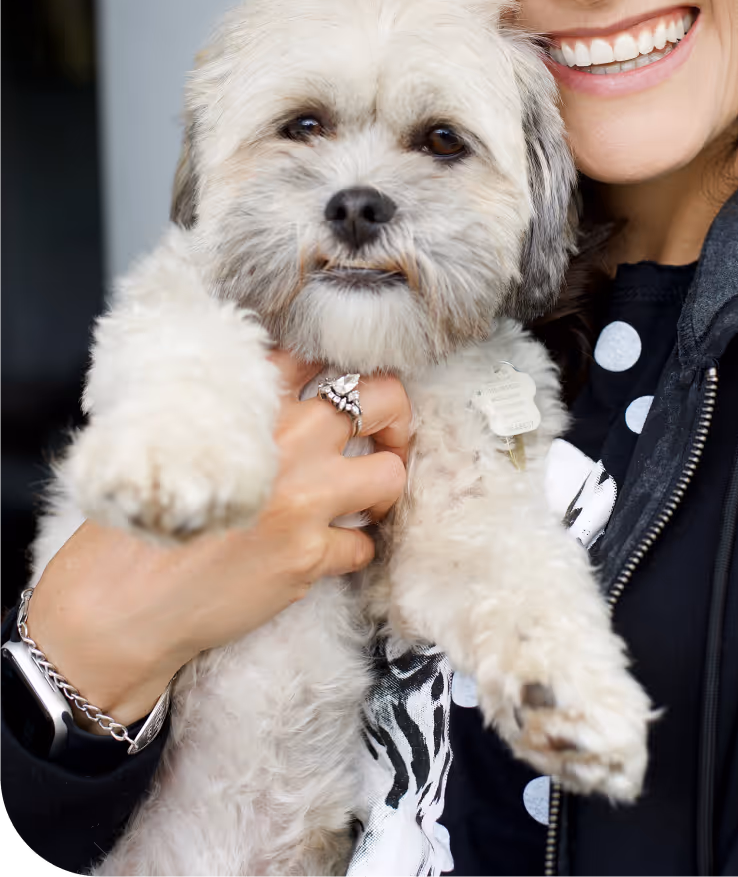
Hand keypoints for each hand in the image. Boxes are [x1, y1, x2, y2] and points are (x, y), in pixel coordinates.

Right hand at [26, 353, 408, 726]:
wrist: (120, 605)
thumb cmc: (134, 527)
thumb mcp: (173, 441)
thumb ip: (229, 415)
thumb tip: (271, 401)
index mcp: (248, 406)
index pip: (313, 357)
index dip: (335, 371)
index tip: (339, 390)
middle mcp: (285, 442)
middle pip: (380, 397)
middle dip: (394, 415)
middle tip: (384, 436)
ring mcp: (303, 500)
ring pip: (390, 474)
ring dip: (383, 488)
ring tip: (365, 502)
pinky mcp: (309, 557)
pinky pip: (364, 546)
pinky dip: (353, 552)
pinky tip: (328, 553)